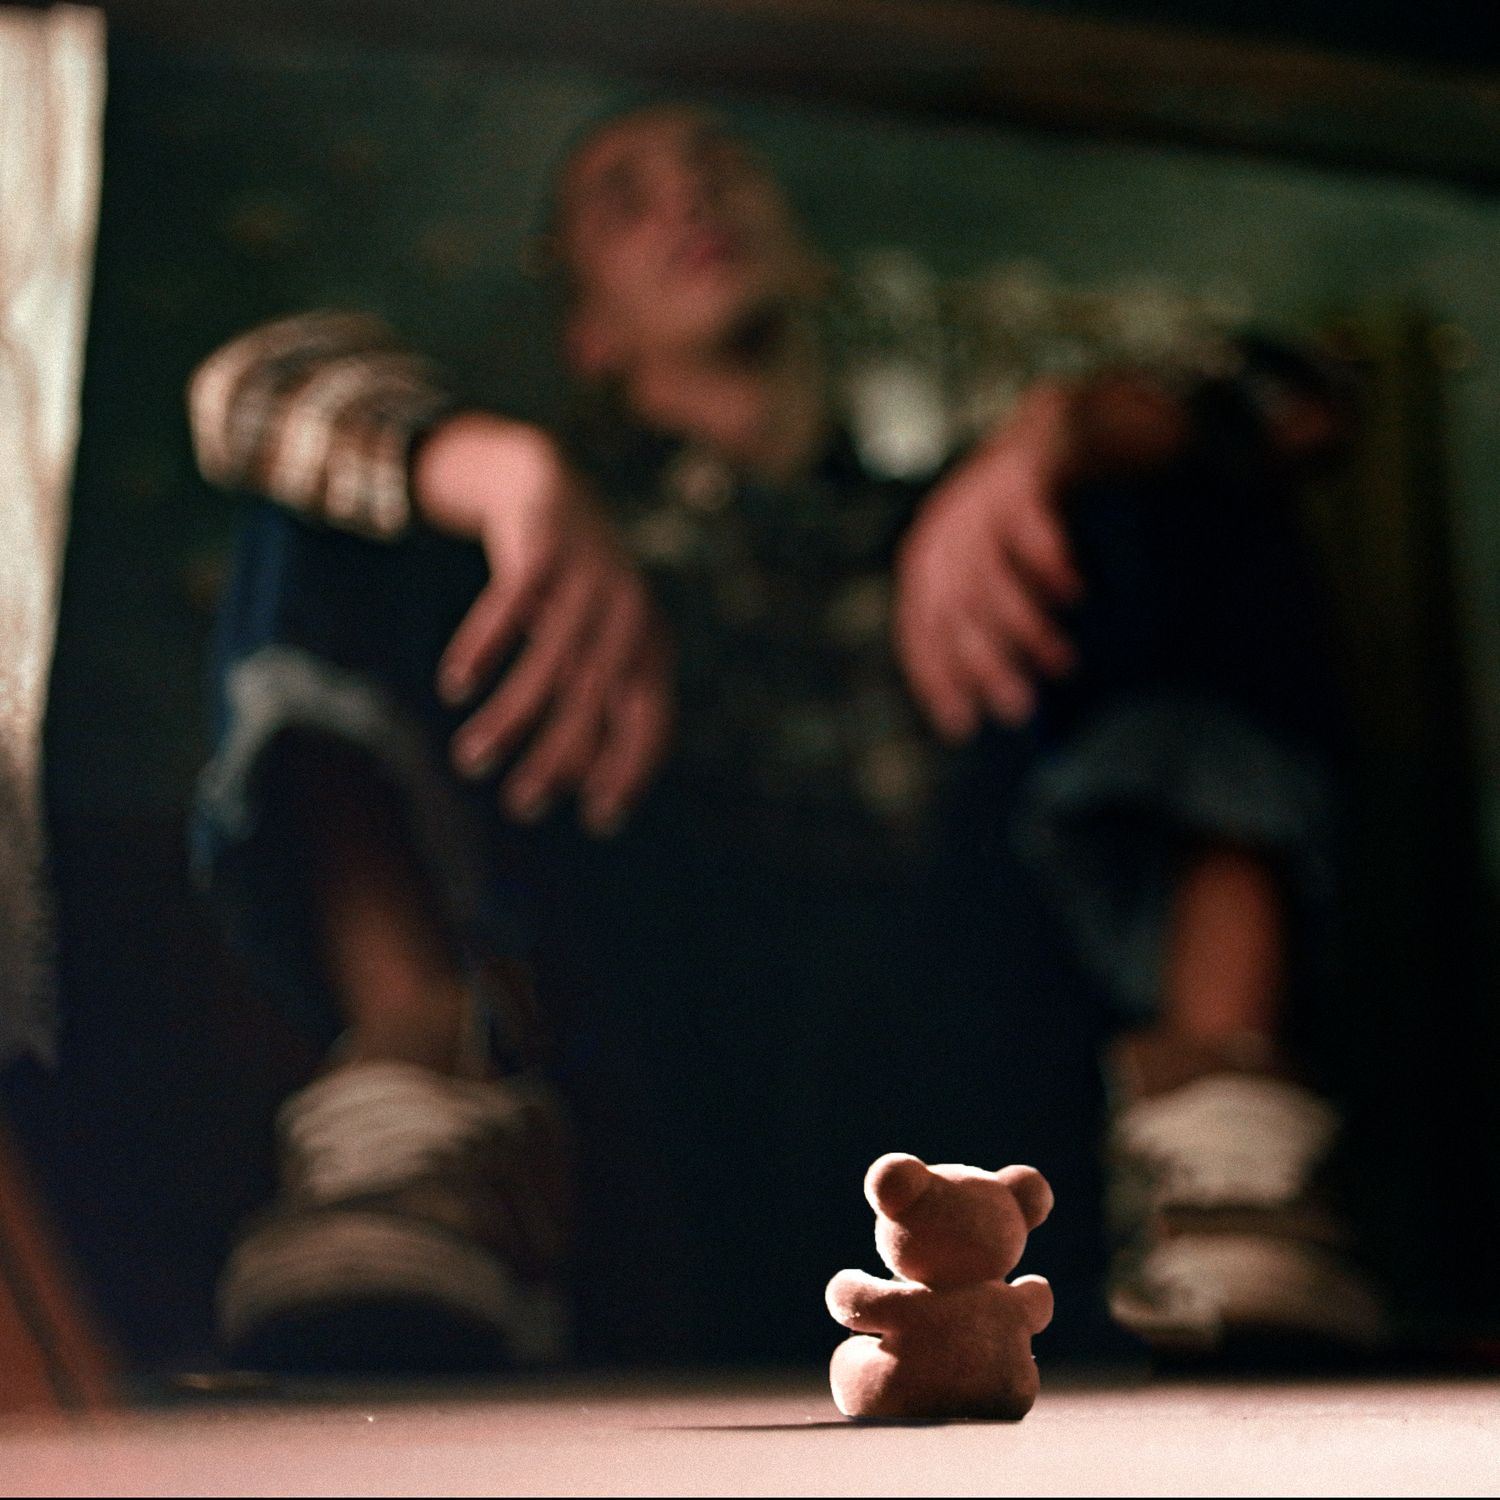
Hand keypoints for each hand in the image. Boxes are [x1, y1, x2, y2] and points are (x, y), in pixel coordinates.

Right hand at [415, 414, 671, 833]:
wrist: (544, 485)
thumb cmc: (568, 589)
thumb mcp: (591, 644)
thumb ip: (592, 701)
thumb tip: (574, 780)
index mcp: (651, 643)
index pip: (652, 719)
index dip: (628, 769)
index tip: (599, 820)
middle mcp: (630, 612)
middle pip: (596, 700)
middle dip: (557, 757)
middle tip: (520, 807)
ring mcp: (589, 576)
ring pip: (551, 661)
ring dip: (511, 716)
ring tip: (472, 758)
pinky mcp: (544, 544)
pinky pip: (512, 603)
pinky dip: (483, 645)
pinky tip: (457, 684)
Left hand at [893, 384, 1082, 740]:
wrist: (1066, 425)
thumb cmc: (1036, 518)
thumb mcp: (1002, 570)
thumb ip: (993, 622)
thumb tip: (1006, 702)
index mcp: (930, 562)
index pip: (921, 630)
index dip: (938, 680)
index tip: (963, 726)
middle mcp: (944, 529)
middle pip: (954, 609)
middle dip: (985, 664)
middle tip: (1021, 708)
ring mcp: (980, 496)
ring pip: (988, 573)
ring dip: (1023, 625)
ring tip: (1061, 662)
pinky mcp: (1025, 467)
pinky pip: (1028, 521)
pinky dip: (1048, 560)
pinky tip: (1074, 594)